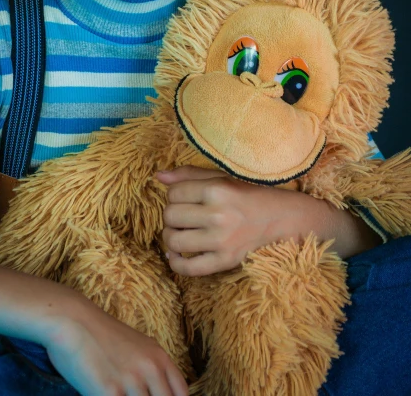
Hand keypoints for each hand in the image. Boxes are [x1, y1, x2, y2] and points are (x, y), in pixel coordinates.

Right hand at [43, 294, 188, 395]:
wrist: (71, 319)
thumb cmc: (98, 334)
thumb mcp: (134, 345)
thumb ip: (149, 367)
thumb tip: (154, 390)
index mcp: (158, 357)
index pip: (181, 393)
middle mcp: (150, 368)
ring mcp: (132, 381)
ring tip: (116, 394)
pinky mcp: (111, 391)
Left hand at [156, 165, 379, 276]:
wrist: (285, 219)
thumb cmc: (251, 194)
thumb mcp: (223, 177)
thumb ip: (190, 175)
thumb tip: (158, 177)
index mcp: (217, 189)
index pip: (173, 193)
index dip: (174, 195)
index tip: (185, 198)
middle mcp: (218, 215)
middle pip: (170, 216)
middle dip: (171, 215)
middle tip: (183, 216)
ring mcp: (222, 241)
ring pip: (174, 241)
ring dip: (171, 237)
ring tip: (180, 232)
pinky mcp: (226, 261)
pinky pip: (188, 268)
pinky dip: (176, 263)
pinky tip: (176, 254)